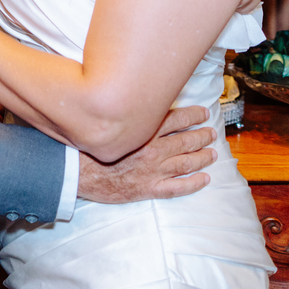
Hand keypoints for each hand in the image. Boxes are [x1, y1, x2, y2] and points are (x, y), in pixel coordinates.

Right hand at [77, 106, 216, 202]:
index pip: (175, 119)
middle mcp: (152, 150)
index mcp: (143, 132)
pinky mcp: (148, 188)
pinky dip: (193, 184)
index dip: (192, 115)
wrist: (76, 171)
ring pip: (185, 163)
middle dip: (201, 136)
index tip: (202, 113)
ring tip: (212, 154)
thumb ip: (128, 113)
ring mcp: (152, 171)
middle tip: (211, 133)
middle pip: (185, 141)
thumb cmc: (88, 145)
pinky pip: (177, 188)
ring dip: (202, 157)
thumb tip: (139, 100)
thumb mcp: (109, 122)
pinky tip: (204, 180)